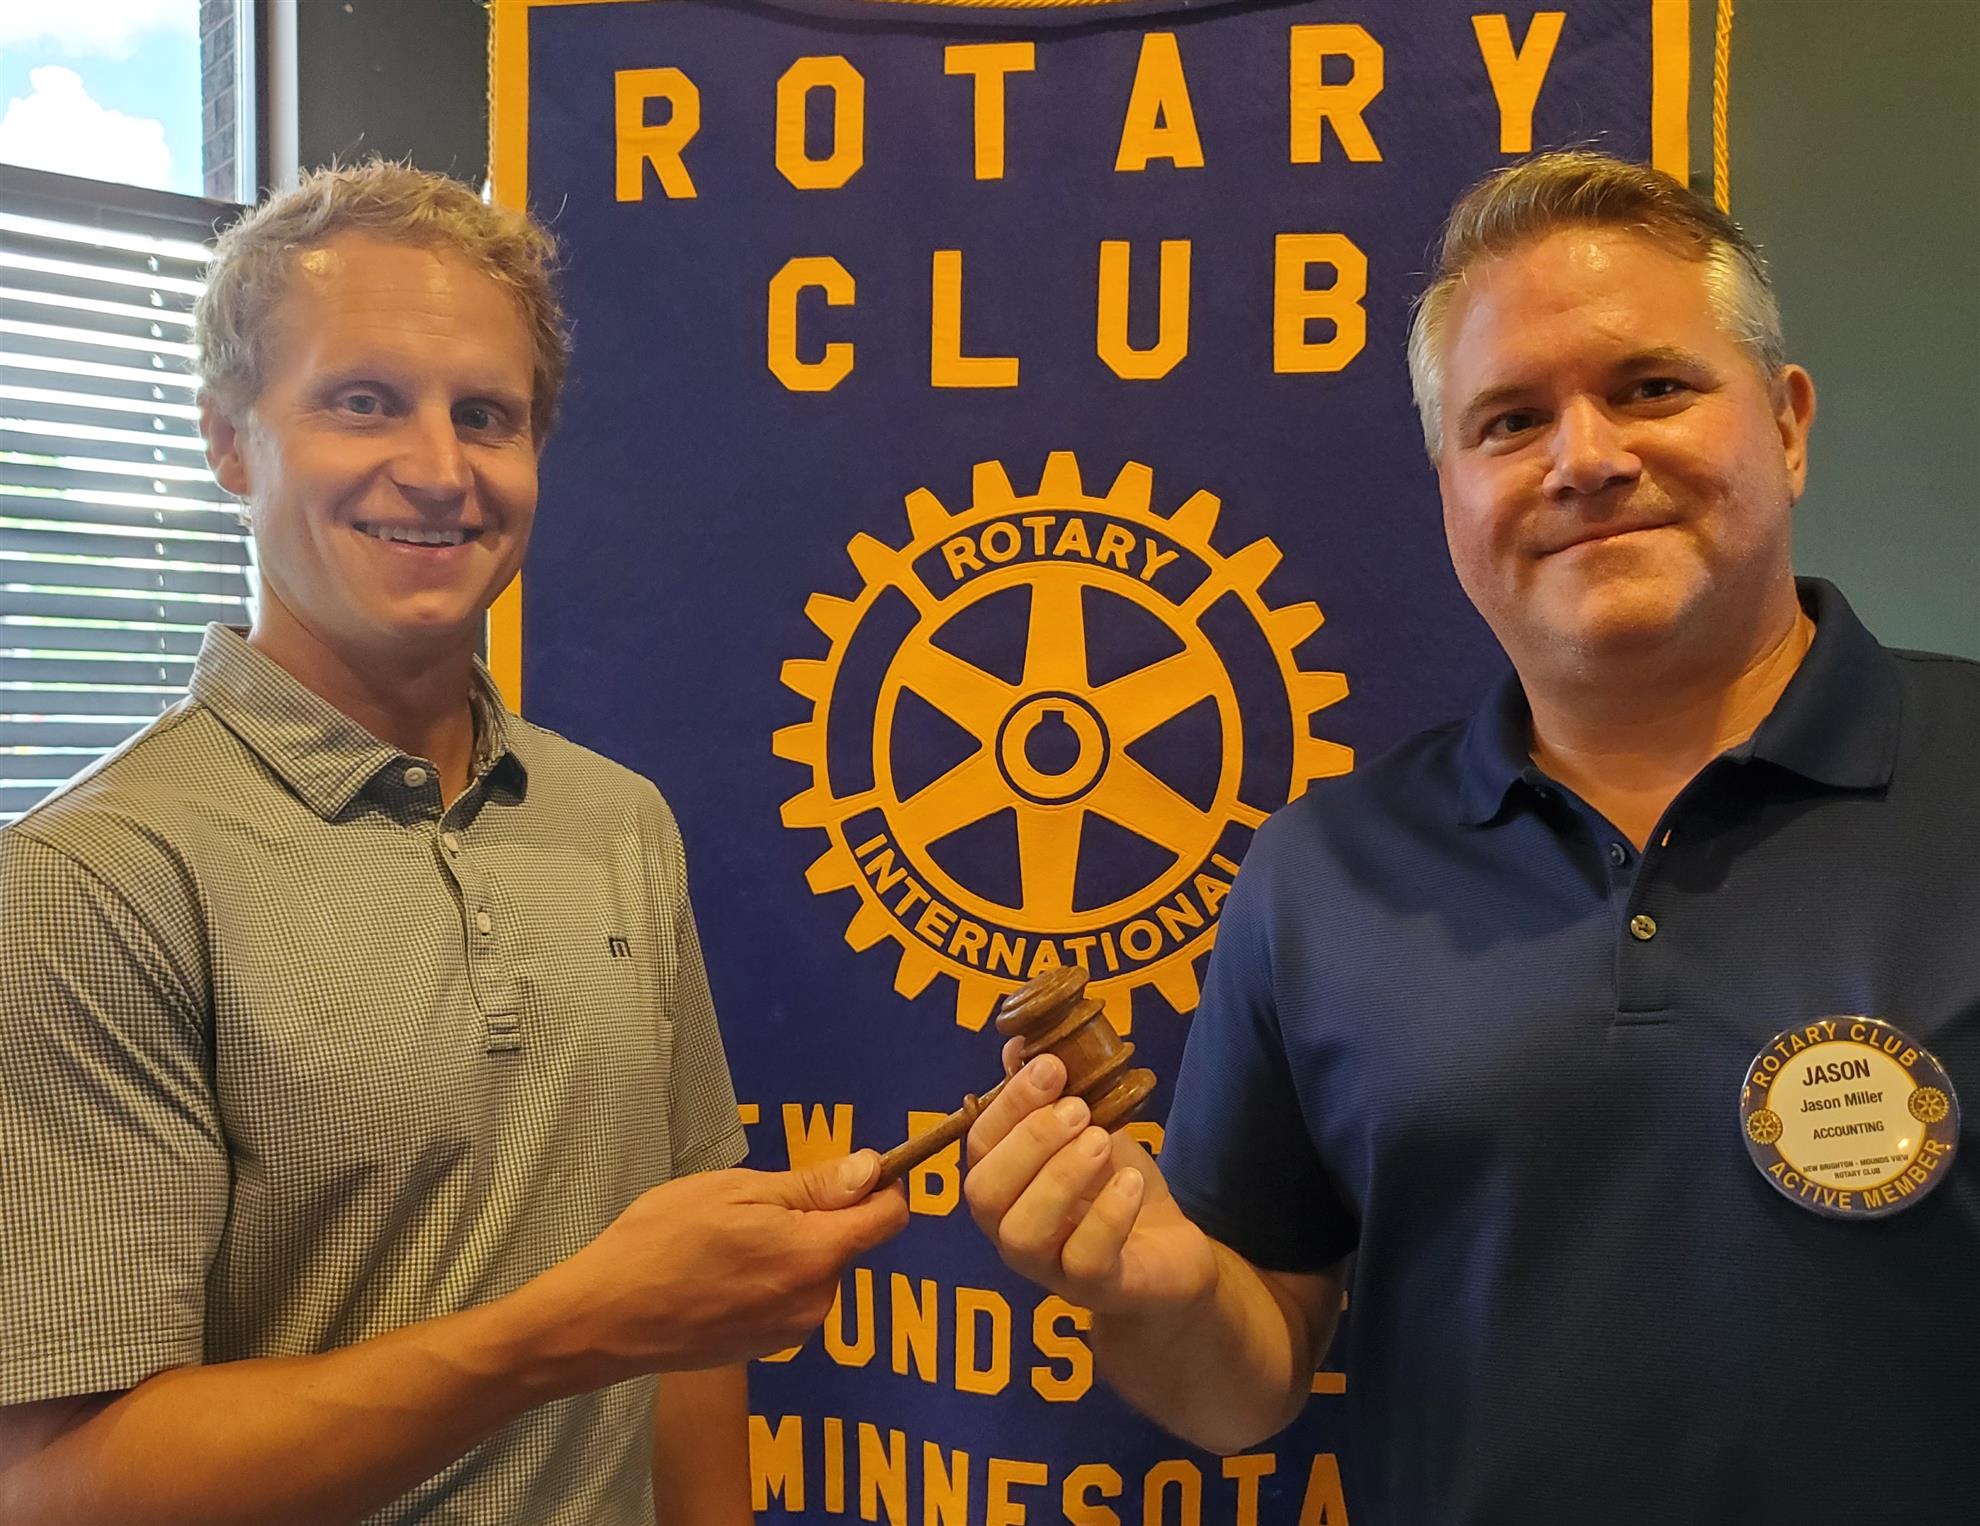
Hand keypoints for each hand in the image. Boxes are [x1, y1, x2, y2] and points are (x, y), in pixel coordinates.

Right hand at [534, 1152, 907, 1381]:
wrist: (605, 1319)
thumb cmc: (663, 1239)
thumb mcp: (735, 1192)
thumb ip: (811, 1186)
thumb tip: (872, 1170)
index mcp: (814, 1256)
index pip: (888, 1218)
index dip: (880, 1186)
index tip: (848, 1170)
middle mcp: (816, 1302)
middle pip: (848, 1244)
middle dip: (819, 1218)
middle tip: (754, 1206)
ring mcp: (791, 1332)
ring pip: (817, 1271)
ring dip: (792, 1250)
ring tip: (729, 1242)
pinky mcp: (766, 1349)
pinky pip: (791, 1300)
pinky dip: (772, 1280)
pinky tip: (721, 1274)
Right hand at [964, 1053, 1216, 1317]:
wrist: (1170, 1251)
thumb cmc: (1114, 1187)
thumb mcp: (1086, 1129)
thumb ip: (1050, 1092)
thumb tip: (1018, 1042)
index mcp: (1003, 1186)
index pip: (979, 1145)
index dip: (1010, 1104)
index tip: (1051, 1066)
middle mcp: (1011, 1230)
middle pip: (985, 1193)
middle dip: (1030, 1140)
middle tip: (1079, 1108)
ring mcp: (1049, 1268)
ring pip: (1024, 1233)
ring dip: (1060, 1176)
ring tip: (1101, 1140)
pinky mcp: (1097, 1290)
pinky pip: (1086, 1260)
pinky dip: (1108, 1215)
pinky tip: (1131, 1182)